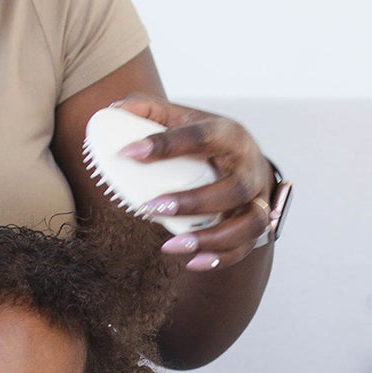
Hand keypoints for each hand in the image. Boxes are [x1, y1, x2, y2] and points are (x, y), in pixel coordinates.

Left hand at [111, 96, 274, 270]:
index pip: (201, 136)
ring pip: (248, 223)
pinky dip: (219, 258)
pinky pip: (244, 248)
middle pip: (233, 188)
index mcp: (229, 134)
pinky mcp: (256, 225)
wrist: (247, 164)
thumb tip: (114, 112)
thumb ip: (150, 111)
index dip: (165, 144)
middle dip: (194, 202)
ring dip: (211, 237)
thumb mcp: (183, 119)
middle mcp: (249, 167)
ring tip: (172, 245)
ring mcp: (257, 199)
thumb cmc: (207, 142)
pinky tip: (190, 261)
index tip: (128, 152)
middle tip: (151, 208)